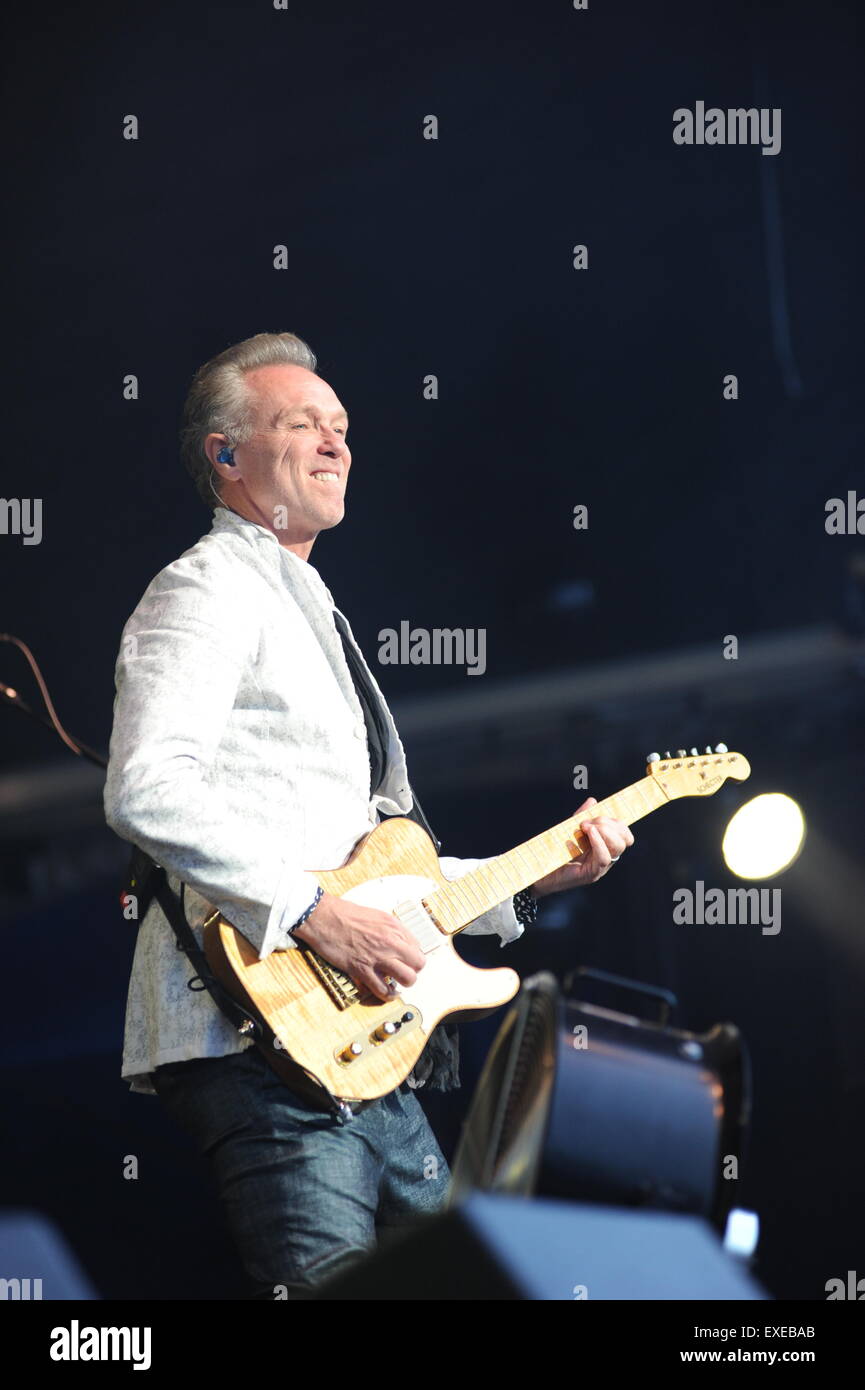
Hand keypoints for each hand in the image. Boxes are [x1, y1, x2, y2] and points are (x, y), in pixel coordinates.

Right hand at [291, 892, 425, 1001]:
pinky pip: (383, 990)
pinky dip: (387, 995)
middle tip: (403, 971)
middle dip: (413, 970)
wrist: (323, 917)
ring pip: (408, 979)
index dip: (411, 955)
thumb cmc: (344, 914)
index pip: (417, 947)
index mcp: (394, 926)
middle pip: (418, 964)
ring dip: (403, 984)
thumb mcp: (375, 915)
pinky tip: (386, 993)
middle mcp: (390, 941)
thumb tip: (398, 943)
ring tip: (396, 983)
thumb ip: (389, 930)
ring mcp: (378, 957)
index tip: (404, 959)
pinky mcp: (362, 970)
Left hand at [531, 797, 633, 896]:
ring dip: (604, 831)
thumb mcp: (570, 828)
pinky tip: (588, 833)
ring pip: (618, 847)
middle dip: (608, 824)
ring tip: (585, 826)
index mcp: (605, 846)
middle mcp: (607, 857)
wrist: (539, 870)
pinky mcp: (591, 874)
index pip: (624, 834)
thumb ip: (582, 816)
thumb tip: (593, 801)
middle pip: (624, 839)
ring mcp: (600, 867)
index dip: (617, 822)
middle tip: (587, 822)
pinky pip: (604, 858)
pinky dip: (598, 842)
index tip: (599, 814)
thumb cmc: (556, 851)